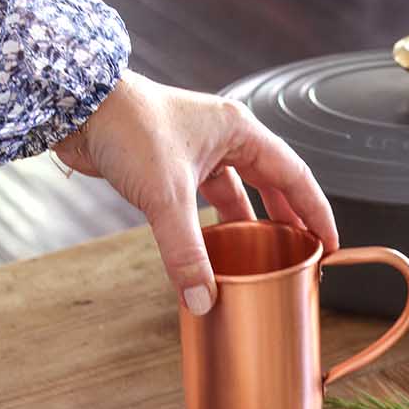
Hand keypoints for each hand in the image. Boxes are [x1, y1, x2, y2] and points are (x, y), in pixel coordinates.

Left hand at [53, 71, 337, 313]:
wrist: (77, 109)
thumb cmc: (127, 127)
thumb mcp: (166, 196)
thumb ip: (186, 252)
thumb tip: (202, 299)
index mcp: (240, 131)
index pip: (295, 176)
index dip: (316, 212)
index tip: (330, 242)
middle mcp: (223, 138)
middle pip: (270, 184)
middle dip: (287, 221)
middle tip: (302, 253)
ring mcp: (196, 152)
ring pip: (235, 194)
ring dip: (246, 226)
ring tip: (261, 258)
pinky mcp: (169, 166)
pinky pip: (203, 201)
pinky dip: (211, 226)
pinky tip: (213, 250)